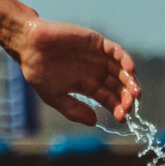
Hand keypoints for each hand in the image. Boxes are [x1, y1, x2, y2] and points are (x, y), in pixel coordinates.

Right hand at [11, 18, 137, 124]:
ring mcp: (98, 57)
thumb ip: (73, 109)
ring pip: (121, 70)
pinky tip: (130, 70)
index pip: (109, 99)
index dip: (117, 108)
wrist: (29, 46)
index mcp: (87, 85)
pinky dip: (125, 60)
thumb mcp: (54, 96)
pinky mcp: (97, 43)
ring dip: (130, 81)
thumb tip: (95, 122)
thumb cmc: (38, 72)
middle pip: (118, 86)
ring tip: (135, 92)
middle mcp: (96, 72)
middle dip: (126, 97)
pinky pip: (116, 51)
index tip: (122, 118)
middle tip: (130, 106)